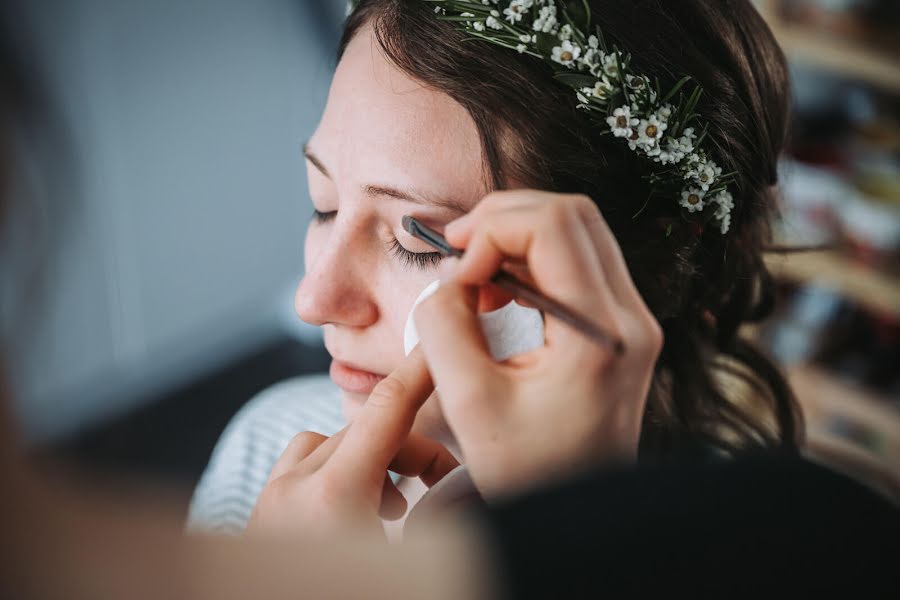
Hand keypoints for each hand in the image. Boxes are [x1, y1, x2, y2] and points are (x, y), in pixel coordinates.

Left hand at [246, 349, 458, 538]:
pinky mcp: (258, 523)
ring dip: (367, 461)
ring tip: (393, 506)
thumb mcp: (409, 576)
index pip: (388, 409)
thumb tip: (469, 496)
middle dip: (409, 449)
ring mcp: (269, 505)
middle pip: (363, 431)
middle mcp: (293, 491)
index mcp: (332, 498)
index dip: (421, 371)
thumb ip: (444, 525)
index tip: (440, 348)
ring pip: (325, 445)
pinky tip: (353, 517)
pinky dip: (333, 477)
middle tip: (442, 485)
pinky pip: (298, 470)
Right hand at [414, 190, 662, 497]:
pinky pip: (578, 260)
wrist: (581, 511)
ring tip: (473, 277)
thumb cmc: (527, 472)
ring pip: (576, 229)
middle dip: (503, 219)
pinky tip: (497, 291)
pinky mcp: (621, 325)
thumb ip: (443, 327)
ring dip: (515, 236)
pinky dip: (529, 260)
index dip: (492, 231)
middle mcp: (630, 317)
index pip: (553, 226)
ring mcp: (632, 319)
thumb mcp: (469, 404)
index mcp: (602, 335)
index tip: (456, 274)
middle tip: (457, 253)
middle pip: (571, 212)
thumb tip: (445, 278)